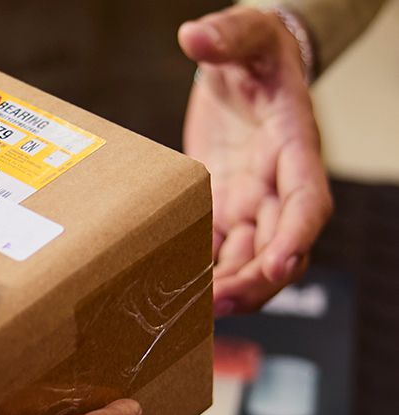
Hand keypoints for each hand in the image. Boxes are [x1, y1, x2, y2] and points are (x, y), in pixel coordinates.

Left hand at [180, 7, 332, 314]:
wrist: (244, 66)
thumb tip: (196, 36)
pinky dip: (204, 274)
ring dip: (227, 288)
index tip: (279, 265)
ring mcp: (250, 200)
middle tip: (214, 304)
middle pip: (278, 247)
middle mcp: (277, 183)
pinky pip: (218, 251)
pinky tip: (176, 293)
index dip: (296, 237)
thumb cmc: (255, 51)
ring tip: (192, 312)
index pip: (307, 203)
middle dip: (253, 281)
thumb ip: (227, 33)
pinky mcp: (222, 206)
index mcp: (294, 147)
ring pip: (248, 260)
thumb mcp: (247, 33)